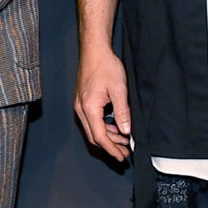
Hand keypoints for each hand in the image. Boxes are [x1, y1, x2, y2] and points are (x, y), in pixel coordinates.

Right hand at [74, 42, 130, 160]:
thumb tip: (126, 131)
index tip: (121, 156)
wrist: (94, 50)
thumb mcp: (119, 89)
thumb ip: (122, 112)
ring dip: (108, 137)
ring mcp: (80, 105)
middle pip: (94, 136)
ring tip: (123, 142)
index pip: (100, 136)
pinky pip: (91, 121)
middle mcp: (81, 109)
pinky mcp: (83, 101)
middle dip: (110, 147)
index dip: (111, 149)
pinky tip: (115, 128)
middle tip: (124, 154)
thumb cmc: (105, 66)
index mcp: (89, 108)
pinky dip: (104, 127)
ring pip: (92, 129)